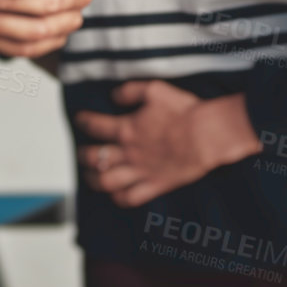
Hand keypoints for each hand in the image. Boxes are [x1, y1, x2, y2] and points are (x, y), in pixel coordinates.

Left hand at [73, 82, 260, 206]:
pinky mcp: (156, 184)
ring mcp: (142, 171)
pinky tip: (115, 194)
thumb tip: (113, 96)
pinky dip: (119, 197)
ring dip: (94, 179)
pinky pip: (131, 197)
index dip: (84, 121)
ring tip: (90, 176)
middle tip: (81, 153)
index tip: (80, 119)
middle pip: (94, 158)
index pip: (95, 126)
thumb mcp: (155, 89)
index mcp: (127, 128)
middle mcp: (129, 152)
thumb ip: (130, 91)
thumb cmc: (184, 110)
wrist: (207, 135)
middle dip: (83, 155)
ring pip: (107, 181)